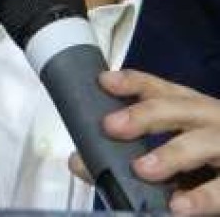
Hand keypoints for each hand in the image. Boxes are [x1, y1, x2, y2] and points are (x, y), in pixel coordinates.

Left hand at [68, 69, 219, 214]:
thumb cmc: (211, 161)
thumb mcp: (175, 151)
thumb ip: (129, 154)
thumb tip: (79, 161)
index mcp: (190, 108)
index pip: (159, 88)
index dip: (131, 82)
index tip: (104, 81)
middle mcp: (210, 120)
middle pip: (177, 108)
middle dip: (143, 114)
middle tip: (111, 125)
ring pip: (201, 144)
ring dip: (170, 155)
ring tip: (142, 168)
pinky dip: (201, 197)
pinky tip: (179, 206)